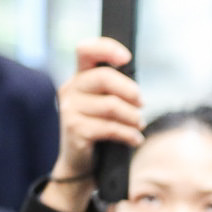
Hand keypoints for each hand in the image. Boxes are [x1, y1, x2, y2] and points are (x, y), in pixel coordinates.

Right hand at [42, 36, 145, 211]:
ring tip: (139, 125)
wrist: (80, 164)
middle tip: (141, 104)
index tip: (127, 58)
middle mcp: (70, 89)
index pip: (85, 50)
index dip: (106, 48)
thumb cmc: (99, 130)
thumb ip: (115, 90)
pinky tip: (135, 139)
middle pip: (104, 77)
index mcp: (79, 77)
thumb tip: (137, 88)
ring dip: (133, 117)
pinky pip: (110, 127)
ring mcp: (69, 109)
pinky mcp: (74, 129)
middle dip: (130, 91)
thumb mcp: (106, 105)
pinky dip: (129, 134)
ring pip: (111, 105)